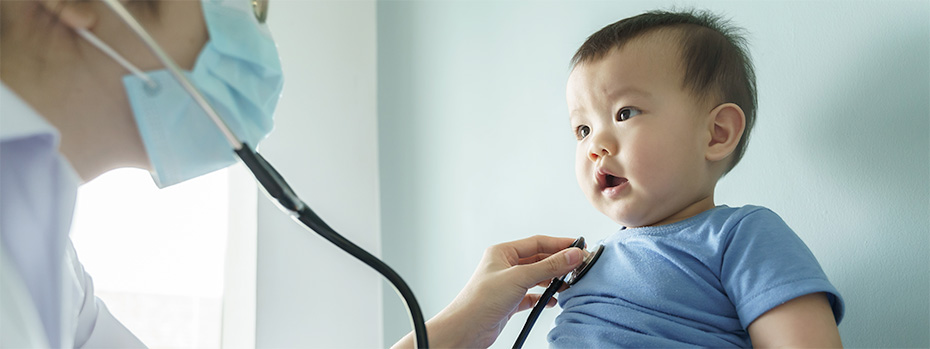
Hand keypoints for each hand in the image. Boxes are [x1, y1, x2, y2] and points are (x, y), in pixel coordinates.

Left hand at [392, 235, 584, 347]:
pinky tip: (553, 300)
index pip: (537, 242)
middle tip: (578, 267)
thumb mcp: (520, 277)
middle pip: (538, 260)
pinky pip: (532, 295)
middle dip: (558, 264)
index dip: (559, 244)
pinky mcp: (509, 302)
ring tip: (569, 284)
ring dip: (553, 281)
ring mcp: (507, 285)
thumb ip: (549, 266)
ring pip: (537, 278)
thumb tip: (572, 255)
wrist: (466, 329)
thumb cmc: (481, 300)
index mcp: (503, 252)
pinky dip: (543, 297)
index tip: (579, 247)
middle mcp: (505, 266)